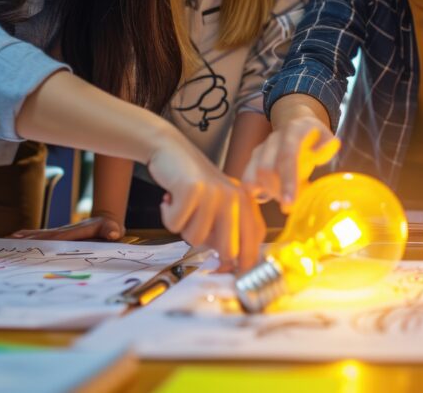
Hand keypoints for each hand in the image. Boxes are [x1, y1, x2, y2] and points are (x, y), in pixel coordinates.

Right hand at [11, 215, 124, 241]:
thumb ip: (112, 230)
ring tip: (3, 242)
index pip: (56, 237)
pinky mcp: (59, 234)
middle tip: (5, 244)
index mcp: (74, 232)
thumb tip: (114, 233)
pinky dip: (27, 236)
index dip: (42, 240)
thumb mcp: (113, 228)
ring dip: (22, 239)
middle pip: (41, 236)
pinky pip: (41, 235)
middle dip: (25, 240)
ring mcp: (60, 231)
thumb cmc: (110, 227)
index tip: (28, 243)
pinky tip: (14, 238)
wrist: (107, 219)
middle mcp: (63, 230)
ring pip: (38, 235)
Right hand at [148, 131, 265, 272]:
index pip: (254, 243)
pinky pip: (175, 225)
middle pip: (227, 250)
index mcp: (246, 204)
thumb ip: (227, 232)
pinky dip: (167, 216)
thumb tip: (228, 266)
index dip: (242, 265)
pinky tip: (171, 199)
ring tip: (183, 207)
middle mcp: (235, 198)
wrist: (171, 150)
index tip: (227, 272)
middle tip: (194, 229)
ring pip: (195, 239)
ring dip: (182, 228)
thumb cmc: (194, 184)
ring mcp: (215, 194)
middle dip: (208, 249)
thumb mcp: (219, 205)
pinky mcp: (192, 190)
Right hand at [241, 117, 339, 212]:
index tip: (289, 203)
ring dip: (268, 193)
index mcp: (292, 132)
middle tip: (291, 204)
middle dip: (278, 192)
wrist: (295, 123)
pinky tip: (269, 196)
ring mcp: (260, 150)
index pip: (286, 156)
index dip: (286, 180)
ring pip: (253, 176)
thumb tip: (318, 152)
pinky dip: (254, 193)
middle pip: (266, 170)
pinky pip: (246, 180)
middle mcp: (272, 140)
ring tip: (284, 197)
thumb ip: (327, 144)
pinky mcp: (252, 160)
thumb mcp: (326, 135)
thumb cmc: (314, 136)